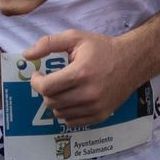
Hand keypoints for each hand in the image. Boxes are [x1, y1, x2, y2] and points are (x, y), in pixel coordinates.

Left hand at [23, 30, 145, 127]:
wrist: (132, 61)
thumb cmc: (102, 48)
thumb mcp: (76, 38)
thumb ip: (48, 43)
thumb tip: (26, 55)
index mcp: (81, 73)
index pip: (46, 87)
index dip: (36, 82)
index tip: (38, 75)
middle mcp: (88, 94)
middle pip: (50, 101)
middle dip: (45, 91)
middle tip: (51, 81)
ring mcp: (95, 107)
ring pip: (59, 113)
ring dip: (55, 102)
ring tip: (62, 89)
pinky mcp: (100, 116)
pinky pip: (72, 121)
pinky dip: (67, 112)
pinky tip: (72, 99)